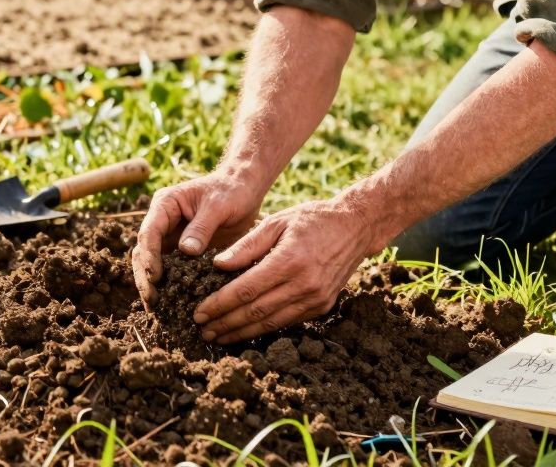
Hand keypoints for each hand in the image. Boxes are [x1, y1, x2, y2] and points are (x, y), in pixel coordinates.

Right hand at [132, 172, 264, 307]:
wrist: (244, 189)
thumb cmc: (231, 191)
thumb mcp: (218, 205)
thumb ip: (201, 227)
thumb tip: (185, 251)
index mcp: (165, 205)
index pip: (149, 233)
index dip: (149, 257)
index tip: (155, 278)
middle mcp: (162, 221)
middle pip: (144, 251)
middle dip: (145, 277)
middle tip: (152, 301)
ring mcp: (170, 236)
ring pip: (152, 263)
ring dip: (152, 285)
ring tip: (156, 308)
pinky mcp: (181, 250)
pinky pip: (170, 269)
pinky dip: (168, 285)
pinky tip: (170, 304)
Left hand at [195, 197, 385, 344]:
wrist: (356, 227)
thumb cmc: (312, 219)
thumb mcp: (276, 222)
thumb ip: (246, 245)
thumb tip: (218, 265)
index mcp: (289, 260)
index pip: (245, 290)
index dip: (219, 304)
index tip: (199, 312)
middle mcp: (304, 284)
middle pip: (255, 312)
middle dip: (225, 323)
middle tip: (203, 329)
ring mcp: (315, 299)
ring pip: (270, 323)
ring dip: (241, 332)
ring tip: (218, 335)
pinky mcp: (321, 307)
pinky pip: (286, 322)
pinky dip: (263, 328)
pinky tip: (245, 330)